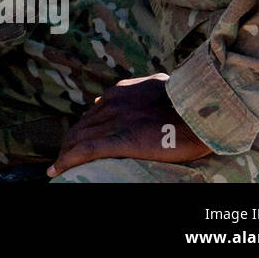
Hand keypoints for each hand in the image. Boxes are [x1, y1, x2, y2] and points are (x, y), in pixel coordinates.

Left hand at [48, 73, 211, 176]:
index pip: (94, 113)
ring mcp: (113, 121)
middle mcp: (111, 104)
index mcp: (120, 94)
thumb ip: (144, 90)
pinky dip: (67, 161)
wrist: (202, 109)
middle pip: (82, 126)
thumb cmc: (190, 101)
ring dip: (65, 154)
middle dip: (71, 142)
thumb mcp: (160, 86)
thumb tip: (140, 91)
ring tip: (58, 167)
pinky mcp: (118, 139)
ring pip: (78, 138)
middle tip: (64, 157)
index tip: (79, 139)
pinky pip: (84, 151)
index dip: (85, 128)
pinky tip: (57, 171)